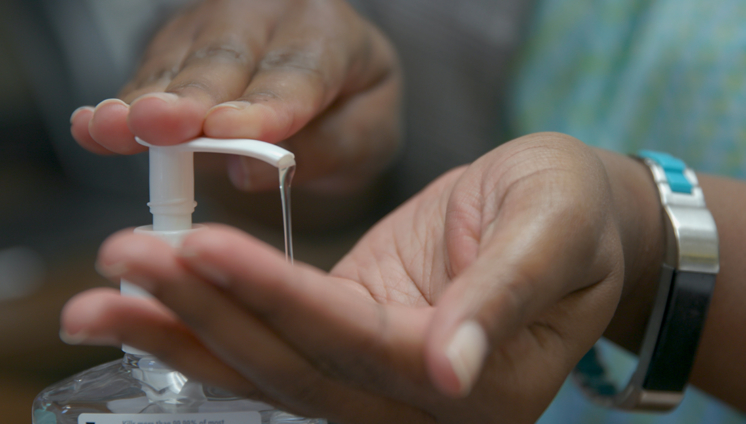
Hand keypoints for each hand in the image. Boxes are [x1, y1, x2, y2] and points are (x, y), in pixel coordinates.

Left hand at [61, 133, 661, 422]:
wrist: (573, 217)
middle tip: (124, 264)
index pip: (359, 345)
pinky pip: (276, 346)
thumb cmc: (572, 215)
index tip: (204, 250)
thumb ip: (504, 298)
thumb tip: (452, 368)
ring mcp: (382, 380)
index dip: (280, 298)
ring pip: (273, 371)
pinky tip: (155, 302)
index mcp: (480, 386)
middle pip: (297, 369)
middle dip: (207, 315)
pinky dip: (212, 327)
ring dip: (185, 334)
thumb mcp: (554, 235)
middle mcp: (422, 403)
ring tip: (100, 302)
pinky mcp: (354, 342)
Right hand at [70, 0, 400, 192]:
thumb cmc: (351, 110)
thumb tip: (249, 171)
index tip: (229, 132)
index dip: (265, 104)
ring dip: (144, 101)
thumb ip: (325, 150)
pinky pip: (149, 77)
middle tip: (163, 125)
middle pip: (227, 57)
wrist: (333, 89)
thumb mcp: (366, 136)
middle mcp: (268, 17)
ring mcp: (216, 28)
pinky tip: (93, 125)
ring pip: (179, 64)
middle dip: (192, 96)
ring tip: (115, 128)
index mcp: (329, 33)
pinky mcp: (178, 49)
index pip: (299, 69)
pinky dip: (122, 105)